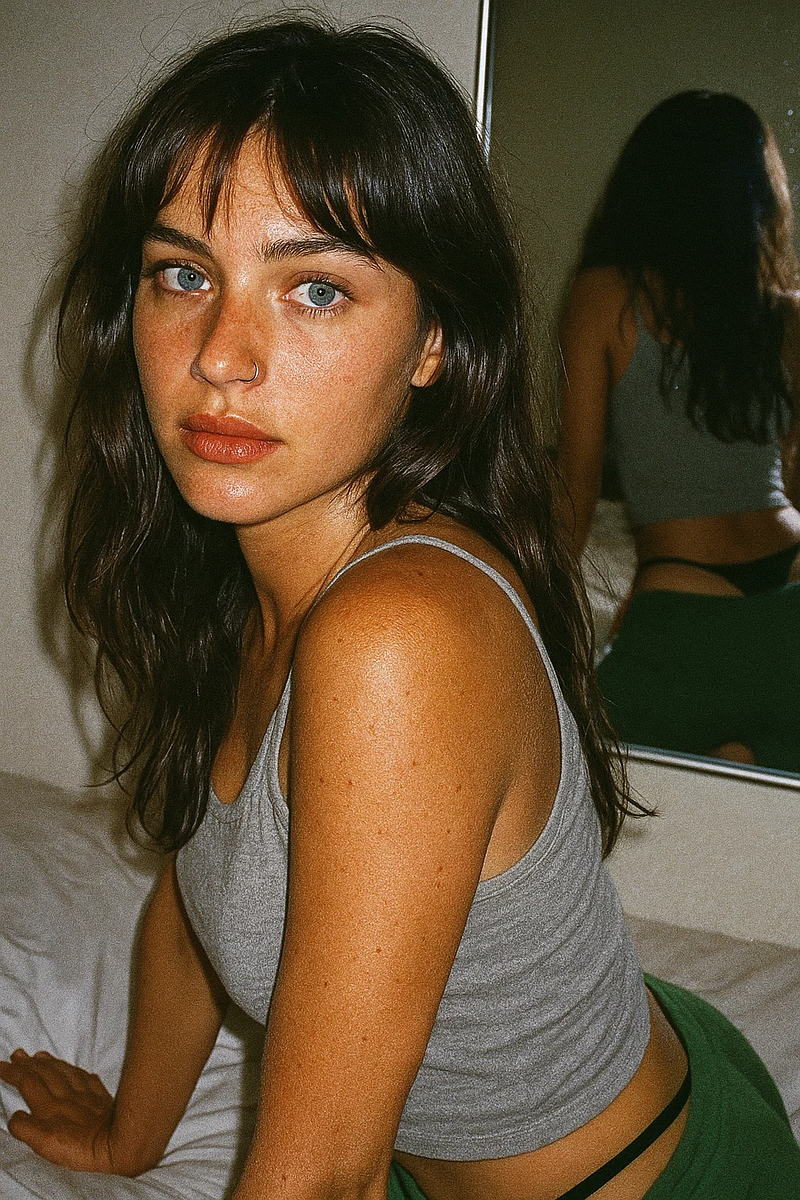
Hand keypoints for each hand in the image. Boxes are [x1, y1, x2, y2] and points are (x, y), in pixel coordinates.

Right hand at [0, 1049, 118, 1172]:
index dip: (13, 1073)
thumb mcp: (43, 1143)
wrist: (117, 1141)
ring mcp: (85, 1094)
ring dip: (50, 1062)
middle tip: (18, 1053)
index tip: (2, 1065)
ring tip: (40, 1055)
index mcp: (49, 1106)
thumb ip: (25, 1128)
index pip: (27, 1082)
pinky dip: (76, 1071)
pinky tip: (75, 1070)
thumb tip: (15, 1116)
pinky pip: (85, 1078)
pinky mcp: (101, 1097)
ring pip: (64, 1071)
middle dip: (29, 1063)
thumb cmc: (78, 1146)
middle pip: (45, 1073)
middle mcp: (66, 1095)